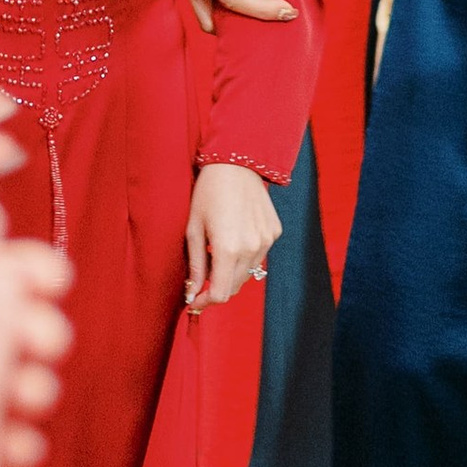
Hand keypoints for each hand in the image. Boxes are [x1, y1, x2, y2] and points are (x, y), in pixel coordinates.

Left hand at [186, 162, 280, 308]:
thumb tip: (192, 293)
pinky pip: (259, 255)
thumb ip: (196, 265)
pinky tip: (235, 236)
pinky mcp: (274, 232)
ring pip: (248, 273)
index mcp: (228, 249)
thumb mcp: (193, 228)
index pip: (220, 294)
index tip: (194, 302)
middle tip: (202, 277)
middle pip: (234, 287)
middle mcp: (252, 248)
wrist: (235, 163)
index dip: (205, 302)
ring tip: (218, 252)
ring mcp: (266, 240)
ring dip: (232, 272)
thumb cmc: (208, 192)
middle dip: (217, 287)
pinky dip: (246, 255)